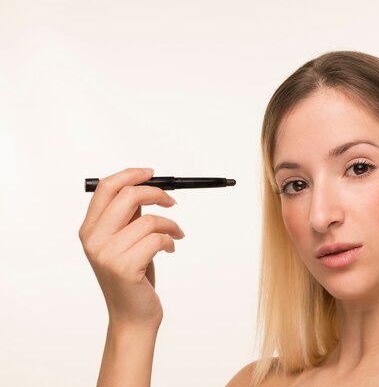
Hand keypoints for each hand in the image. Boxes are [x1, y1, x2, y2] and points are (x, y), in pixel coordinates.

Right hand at [78, 168, 184, 330]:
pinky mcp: (125, 267)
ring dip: (171, 224)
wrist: (131, 317)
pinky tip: (170, 248)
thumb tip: (145, 187)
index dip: (131, 175)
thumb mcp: (125, 242)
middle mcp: (93, 240)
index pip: (105, 188)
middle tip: (172, 202)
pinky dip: (171, 240)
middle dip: (156, 193)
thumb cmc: (132, 278)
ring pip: (149, 220)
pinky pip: (158, 239)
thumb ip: (128, 217)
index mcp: (89, 230)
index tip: (152, 174)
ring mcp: (107, 254)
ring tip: (175, 235)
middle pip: (127, 196)